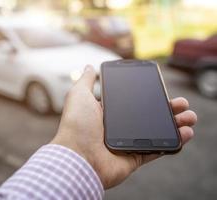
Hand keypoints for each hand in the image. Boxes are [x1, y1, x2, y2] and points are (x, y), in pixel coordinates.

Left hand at [51, 65, 196, 188]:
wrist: (77, 157)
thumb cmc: (76, 125)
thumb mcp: (79, 95)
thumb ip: (86, 81)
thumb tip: (89, 67)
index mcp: (107, 113)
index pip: (132, 103)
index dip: (148, 96)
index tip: (162, 90)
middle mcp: (118, 128)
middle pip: (148, 117)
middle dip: (167, 109)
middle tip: (182, 103)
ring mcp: (127, 143)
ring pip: (156, 132)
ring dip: (175, 125)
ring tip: (189, 117)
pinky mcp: (133, 158)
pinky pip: (156, 151)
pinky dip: (171, 144)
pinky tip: (184, 134)